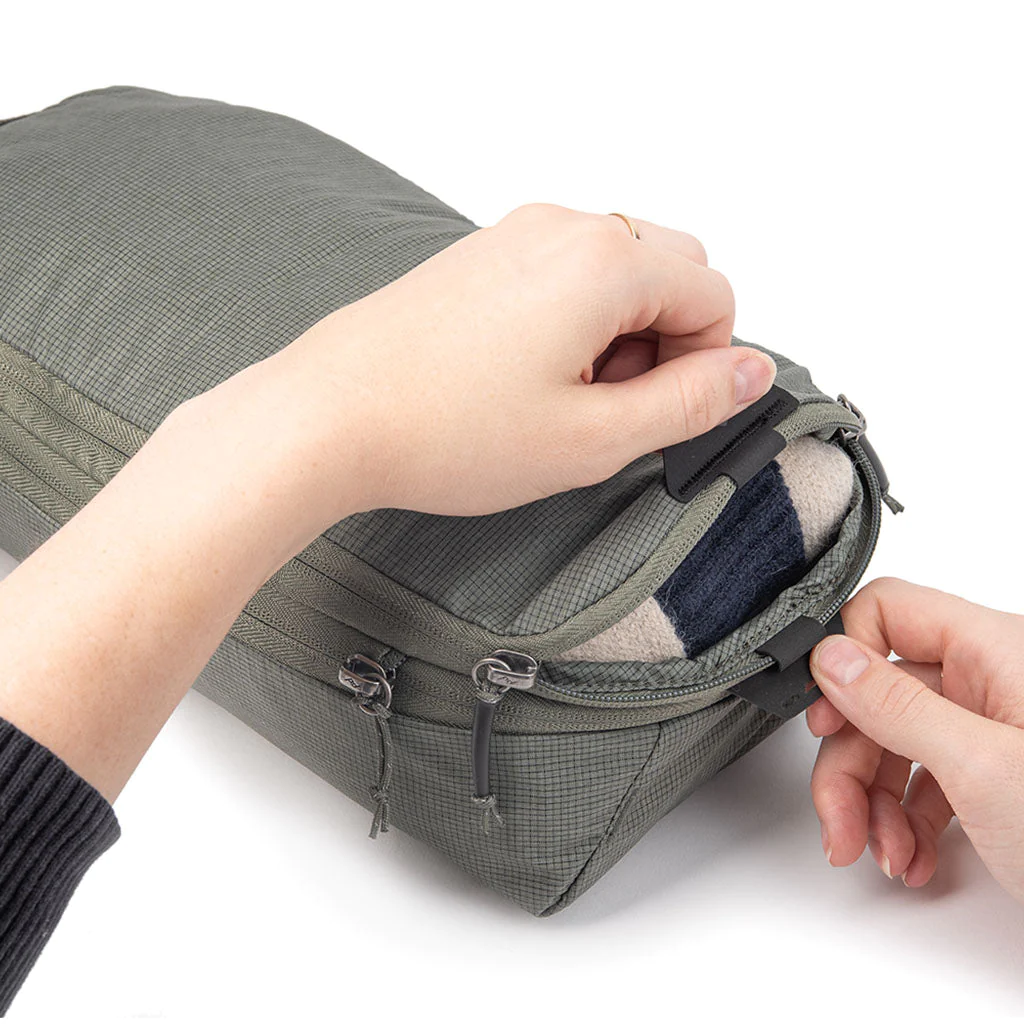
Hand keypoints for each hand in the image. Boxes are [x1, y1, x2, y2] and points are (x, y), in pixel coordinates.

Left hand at [207, 203, 775, 524]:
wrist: (331, 415)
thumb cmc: (445, 430)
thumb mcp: (593, 439)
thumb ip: (691, 403)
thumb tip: (753, 373)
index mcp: (606, 261)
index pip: (716, 295)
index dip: (702, 366)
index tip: (649, 413)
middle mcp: (565, 227)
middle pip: (673, 269)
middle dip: (665, 340)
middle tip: (604, 405)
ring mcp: (517, 234)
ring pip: (619, 270)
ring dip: (618, 331)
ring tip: (556, 395)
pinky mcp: (484, 253)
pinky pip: (564, 272)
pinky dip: (572, 319)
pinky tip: (521, 375)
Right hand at [806, 577, 1023, 901]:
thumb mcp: (984, 769)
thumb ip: (899, 705)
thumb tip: (831, 656)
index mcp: (997, 650)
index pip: (888, 612)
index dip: (844, 659)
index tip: (822, 717)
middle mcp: (994, 679)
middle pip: (881, 694)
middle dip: (849, 762)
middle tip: (841, 821)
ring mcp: (995, 728)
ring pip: (896, 742)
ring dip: (871, 802)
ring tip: (881, 854)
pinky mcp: (996, 772)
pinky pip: (926, 779)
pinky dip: (905, 821)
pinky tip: (910, 856)